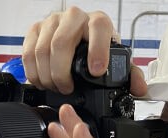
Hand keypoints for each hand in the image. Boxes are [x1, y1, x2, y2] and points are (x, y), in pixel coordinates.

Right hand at [22, 7, 146, 95]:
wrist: (77, 39)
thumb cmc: (95, 50)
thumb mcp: (115, 61)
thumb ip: (129, 75)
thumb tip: (138, 89)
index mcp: (98, 21)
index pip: (98, 28)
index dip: (97, 50)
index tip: (96, 70)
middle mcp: (74, 17)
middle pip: (61, 43)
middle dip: (61, 73)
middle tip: (67, 89)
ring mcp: (52, 22)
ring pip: (42, 50)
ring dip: (47, 76)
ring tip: (55, 87)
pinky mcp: (35, 30)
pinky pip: (28, 53)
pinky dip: (33, 72)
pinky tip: (42, 80)